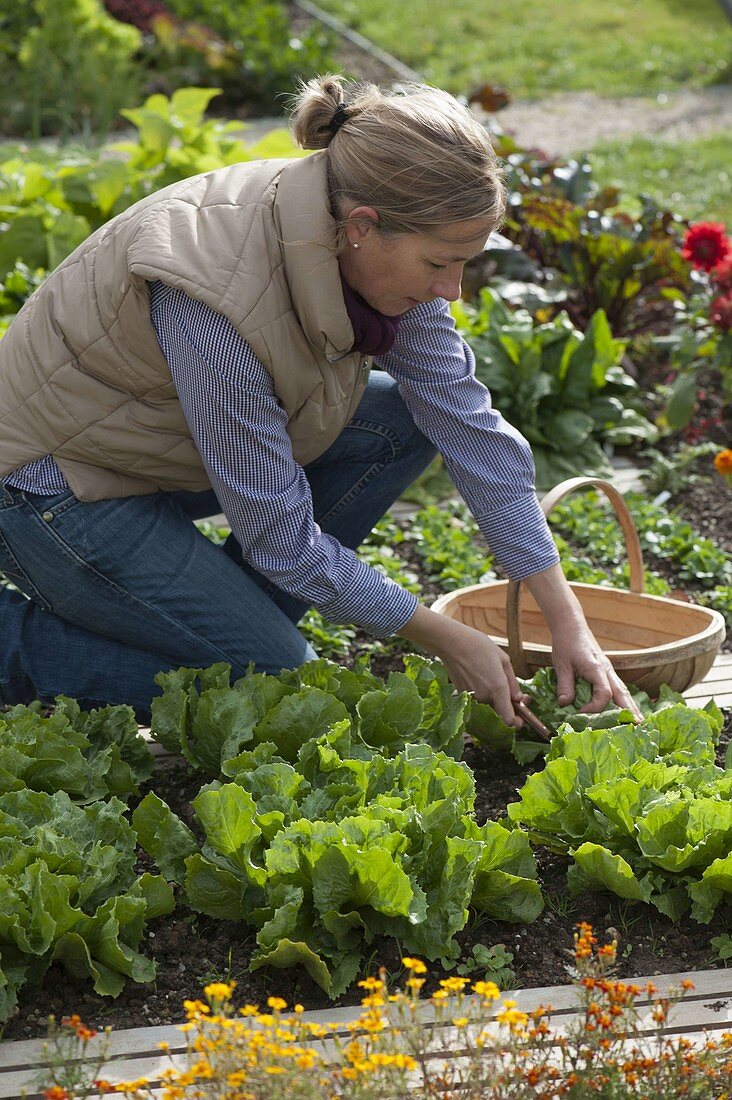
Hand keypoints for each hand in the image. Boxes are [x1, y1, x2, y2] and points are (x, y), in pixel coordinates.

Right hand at [396, 605, 526, 725]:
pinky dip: (480, 688)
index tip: (521, 716)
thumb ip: (513, 682)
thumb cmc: (478, 646)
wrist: (451, 643)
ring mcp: (472, 696)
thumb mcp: (503, 660)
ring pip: (488, 700)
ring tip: (489, 669)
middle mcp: (484, 696)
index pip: (508, 720)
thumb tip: (518, 698)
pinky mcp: (462, 694)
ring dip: (492, 691)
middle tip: (506, 681)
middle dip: (505, 698)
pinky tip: (478, 671)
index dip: (516, 722)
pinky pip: (477, 695)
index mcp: (498, 688)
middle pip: (499, 707)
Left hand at [552, 622, 643, 720]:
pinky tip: (628, 709)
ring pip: (624, 691)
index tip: (581, 713)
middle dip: (630, 711)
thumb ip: (564, 685)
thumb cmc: (566, 644)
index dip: (595, 707)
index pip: (604, 693)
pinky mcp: (607, 671)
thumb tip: (565, 704)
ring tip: (639, 722)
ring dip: (631, 707)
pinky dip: (626, 700)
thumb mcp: (561, 665)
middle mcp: (607, 671)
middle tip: (637, 727)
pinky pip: (620, 687)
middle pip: (623, 694)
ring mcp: (609, 671)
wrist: (572, 627)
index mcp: (596, 668)